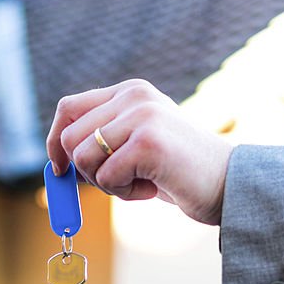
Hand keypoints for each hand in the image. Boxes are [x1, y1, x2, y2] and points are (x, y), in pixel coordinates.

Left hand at [48, 78, 231, 224]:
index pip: (68, 107)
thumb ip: (102, 142)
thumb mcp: (137, 145)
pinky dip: (125, 192)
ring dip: (107, 183)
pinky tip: (154, 188)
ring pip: (83, 158)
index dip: (55, 141)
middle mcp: (134, 96)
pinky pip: (106, 176)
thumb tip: (56, 161)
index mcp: (131, 91)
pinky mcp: (147, 142)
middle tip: (119, 180)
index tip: (59, 168)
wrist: (229, 184)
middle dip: (85, 170)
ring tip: (142, 183)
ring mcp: (141, 116)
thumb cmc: (180, 171)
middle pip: (69, 136)